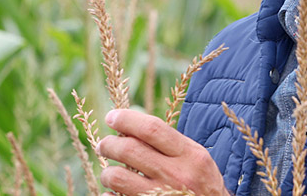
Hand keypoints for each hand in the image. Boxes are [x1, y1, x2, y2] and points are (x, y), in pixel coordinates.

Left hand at [96, 108, 228, 195]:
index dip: (127, 119)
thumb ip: (171, 144)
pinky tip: (113, 193)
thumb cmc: (202, 184)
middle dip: (109, 144)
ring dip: (107, 172)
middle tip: (104, 145)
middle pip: (130, 150)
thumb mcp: (196, 159)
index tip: (112, 117)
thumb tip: (131, 126)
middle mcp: (177, 175)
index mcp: (190, 156)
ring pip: (119, 177)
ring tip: (109, 172)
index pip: (152, 128)